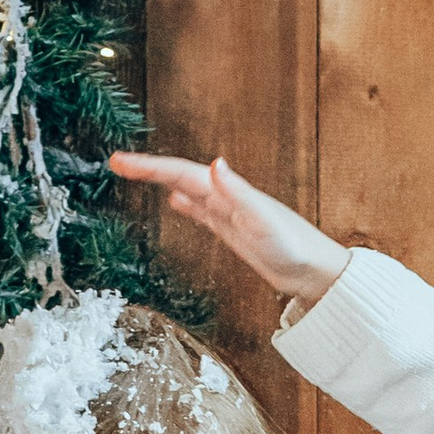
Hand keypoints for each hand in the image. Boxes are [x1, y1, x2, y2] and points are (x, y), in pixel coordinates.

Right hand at [108, 152, 347, 308]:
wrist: (316, 272)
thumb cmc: (295, 248)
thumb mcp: (263, 221)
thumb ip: (238, 194)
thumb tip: (214, 164)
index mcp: (230, 193)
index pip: (182, 173)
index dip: (151, 167)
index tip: (121, 161)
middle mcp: (228, 198)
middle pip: (180, 176)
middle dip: (148, 169)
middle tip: (116, 162)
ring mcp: (230, 213)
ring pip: (188, 190)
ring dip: (162, 181)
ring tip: (136, 173)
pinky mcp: (235, 231)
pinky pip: (202, 212)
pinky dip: (186, 204)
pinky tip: (176, 203)